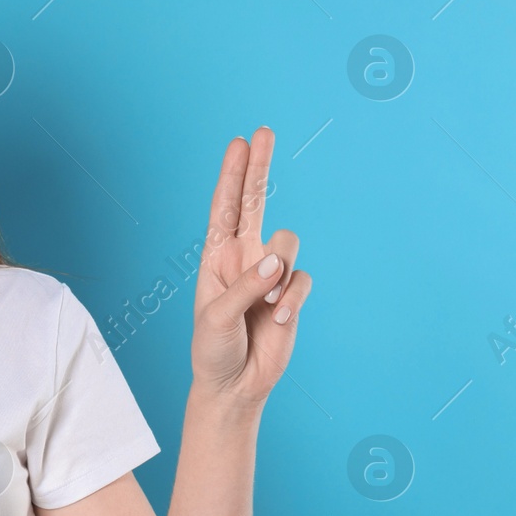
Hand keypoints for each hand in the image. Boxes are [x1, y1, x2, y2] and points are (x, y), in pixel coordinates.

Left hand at [191, 126, 312, 408]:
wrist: (234, 384)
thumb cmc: (213, 349)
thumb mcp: (217, 316)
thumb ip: (245, 284)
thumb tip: (275, 259)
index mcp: (216, 257)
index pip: (225, 207)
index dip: (232, 174)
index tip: (239, 142)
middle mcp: (244, 257)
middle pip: (256, 202)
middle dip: (259, 167)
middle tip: (263, 132)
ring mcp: (270, 273)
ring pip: (288, 243)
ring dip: (278, 273)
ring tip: (263, 304)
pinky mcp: (292, 293)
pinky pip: (302, 279)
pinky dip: (292, 298)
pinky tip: (278, 318)